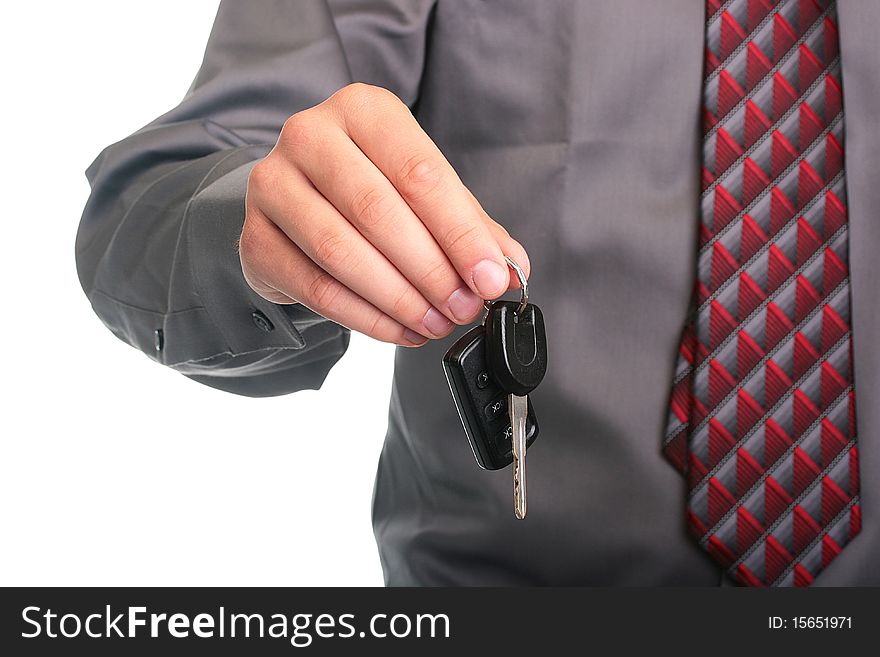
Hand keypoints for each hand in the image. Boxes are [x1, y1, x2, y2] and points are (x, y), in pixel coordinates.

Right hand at [239, 83, 529, 346]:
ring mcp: (273, 185)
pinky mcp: (255, 238)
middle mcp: (310, 136)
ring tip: (436, 323)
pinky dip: (366, 318)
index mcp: (363, 110)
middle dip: (431, 270)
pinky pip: (315, 288)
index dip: (461, 233)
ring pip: (341, 251)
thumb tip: (511, 270)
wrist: (297, 201)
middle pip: (377, 211)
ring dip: (399, 298)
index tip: (490, 278)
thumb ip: (470, 227)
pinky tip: (400, 330)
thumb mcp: (425, 195)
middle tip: (463, 307)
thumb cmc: (370, 190)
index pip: (419, 173)